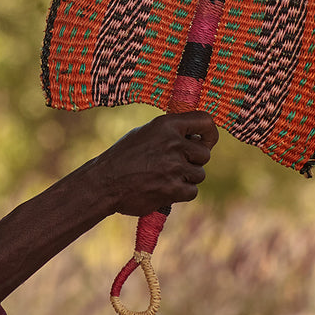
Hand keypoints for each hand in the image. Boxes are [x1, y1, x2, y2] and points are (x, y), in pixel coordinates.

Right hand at [92, 111, 218, 216]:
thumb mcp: (145, 133)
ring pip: (199, 175)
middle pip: (205, 154)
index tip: (207, 141)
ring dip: (187, 178)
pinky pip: (192, 191)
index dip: (210, 133)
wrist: (104, 182)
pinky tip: (164, 188)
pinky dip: (181, 192)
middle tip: (176, 165)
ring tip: (165, 176)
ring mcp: (174, 167)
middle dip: (194, 161)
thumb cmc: (123, 156)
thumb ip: (171, 132)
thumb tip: (196, 137)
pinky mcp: (173, 189)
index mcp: (167, 124)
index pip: (205, 122)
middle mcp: (173, 143)